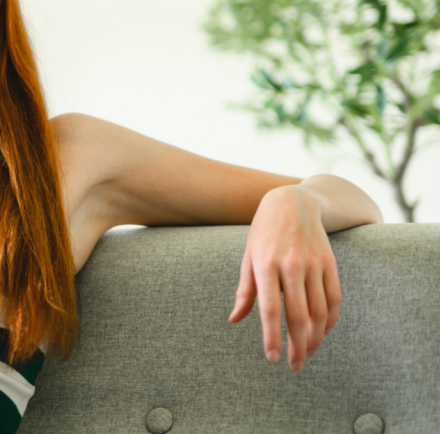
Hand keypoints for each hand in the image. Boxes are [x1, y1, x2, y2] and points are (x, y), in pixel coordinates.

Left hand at [228, 186, 340, 370]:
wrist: (293, 203)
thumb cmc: (263, 234)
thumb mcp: (248, 257)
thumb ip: (245, 291)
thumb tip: (234, 319)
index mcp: (265, 265)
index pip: (270, 309)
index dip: (272, 336)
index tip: (272, 358)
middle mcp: (291, 266)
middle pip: (298, 315)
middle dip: (297, 345)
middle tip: (294, 365)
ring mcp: (314, 264)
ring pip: (320, 311)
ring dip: (315, 337)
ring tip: (307, 353)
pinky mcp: (330, 264)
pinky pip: (335, 298)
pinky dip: (331, 320)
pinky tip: (323, 332)